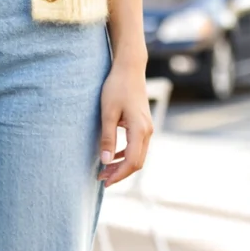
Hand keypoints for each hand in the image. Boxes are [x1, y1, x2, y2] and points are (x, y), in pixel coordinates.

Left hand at [98, 61, 152, 186]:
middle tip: (102, 179)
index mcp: (140, 130)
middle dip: (120, 173)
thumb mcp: (107, 112)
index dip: (118, 175)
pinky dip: (125, 155)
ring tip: (105, 170)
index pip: (132, 162)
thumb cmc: (116, 87)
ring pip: (138, 155)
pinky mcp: (143, 124)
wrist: (129, 68)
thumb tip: (105, 161)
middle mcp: (147, 131)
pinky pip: (137, 147)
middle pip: (137, 162)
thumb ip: (107, 138)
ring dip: (122, 165)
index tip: (104, 181)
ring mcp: (147, 128)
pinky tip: (113, 156)